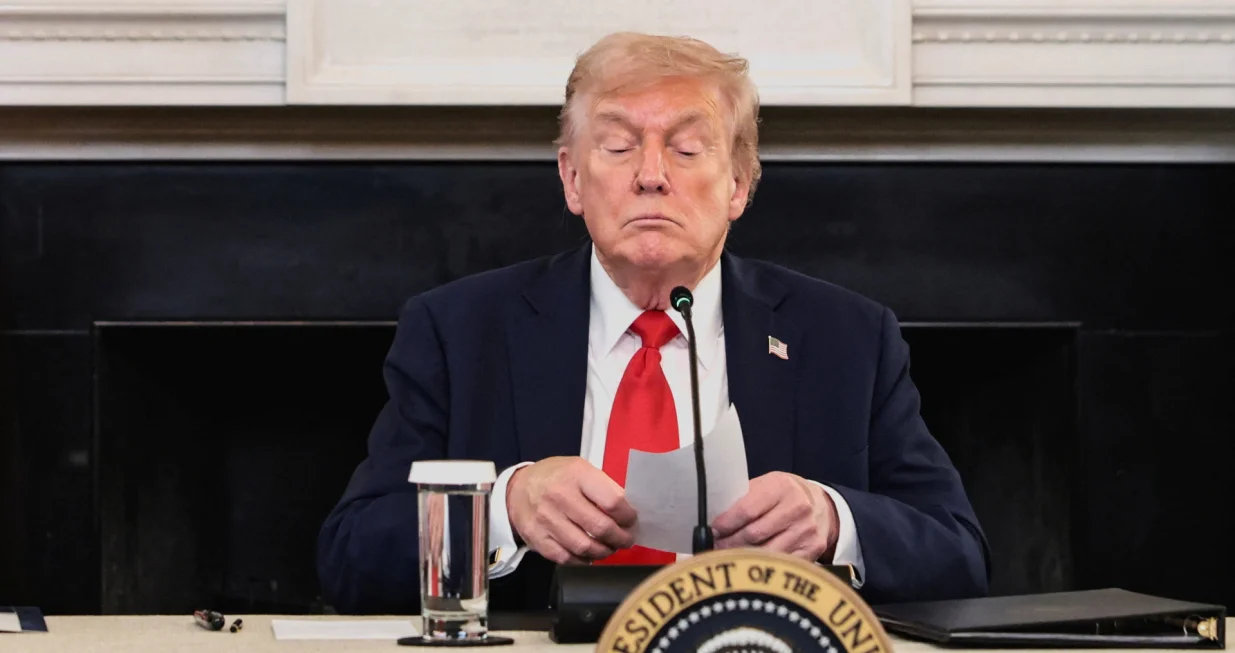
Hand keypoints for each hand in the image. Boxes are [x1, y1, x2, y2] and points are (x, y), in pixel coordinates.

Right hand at [506, 456, 636, 563]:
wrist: (517, 488)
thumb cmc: (556, 478)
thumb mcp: (581, 469)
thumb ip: (604, 487)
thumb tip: (628, 511)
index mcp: (576, 475)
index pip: (613, 501)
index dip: (628, 516)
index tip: (632, 521)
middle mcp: (560, 496)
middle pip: (601, 527)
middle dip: (620, 538)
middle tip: (626, 539)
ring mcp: (546, 519)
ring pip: (585, 547)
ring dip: (604, 552)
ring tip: (610, 547)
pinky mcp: (537, 538)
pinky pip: (567, 558)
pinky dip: (583, 560)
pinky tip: (589, 554)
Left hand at [711, 471, 838, 561]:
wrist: (819, 505)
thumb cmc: (781, 496)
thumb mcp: (764, 486)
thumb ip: (741, 499)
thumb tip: (711, 519)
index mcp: (781, 487)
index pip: (746, 510)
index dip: (726, 523)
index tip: (713, 530)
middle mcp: (797, 508)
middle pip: (753, 534)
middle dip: (730, 542)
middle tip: (716, 546)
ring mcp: (806, 531)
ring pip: (765, 552)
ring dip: (743, 556)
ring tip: (729, 555)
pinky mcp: (812, 550)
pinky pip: (780, 563)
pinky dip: (762, 565)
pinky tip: (751, 562)